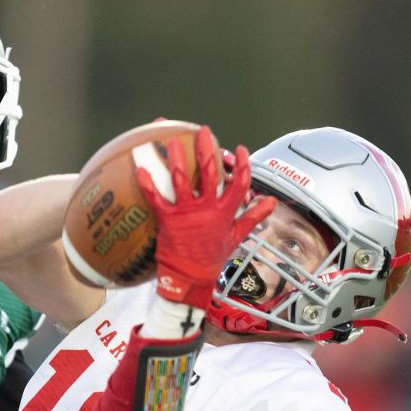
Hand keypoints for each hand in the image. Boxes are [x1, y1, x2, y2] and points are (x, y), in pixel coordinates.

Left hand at [135, 126, 274, 307]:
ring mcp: (188, 214)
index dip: (242, 165)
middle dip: (207, 149)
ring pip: (183, 180)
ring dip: (178, 159)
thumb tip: (270, 202)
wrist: (191, 280)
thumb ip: (252, 217)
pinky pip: (157, 200)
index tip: (239, 148)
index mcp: (226, 212)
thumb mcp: (236, 237)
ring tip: (172, 141)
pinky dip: (148, 184)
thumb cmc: (212, 258)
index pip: (240, 183)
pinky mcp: (169, 221)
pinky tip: (140, 169)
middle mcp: (208, 209)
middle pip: (211, 173)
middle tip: (203, 131)